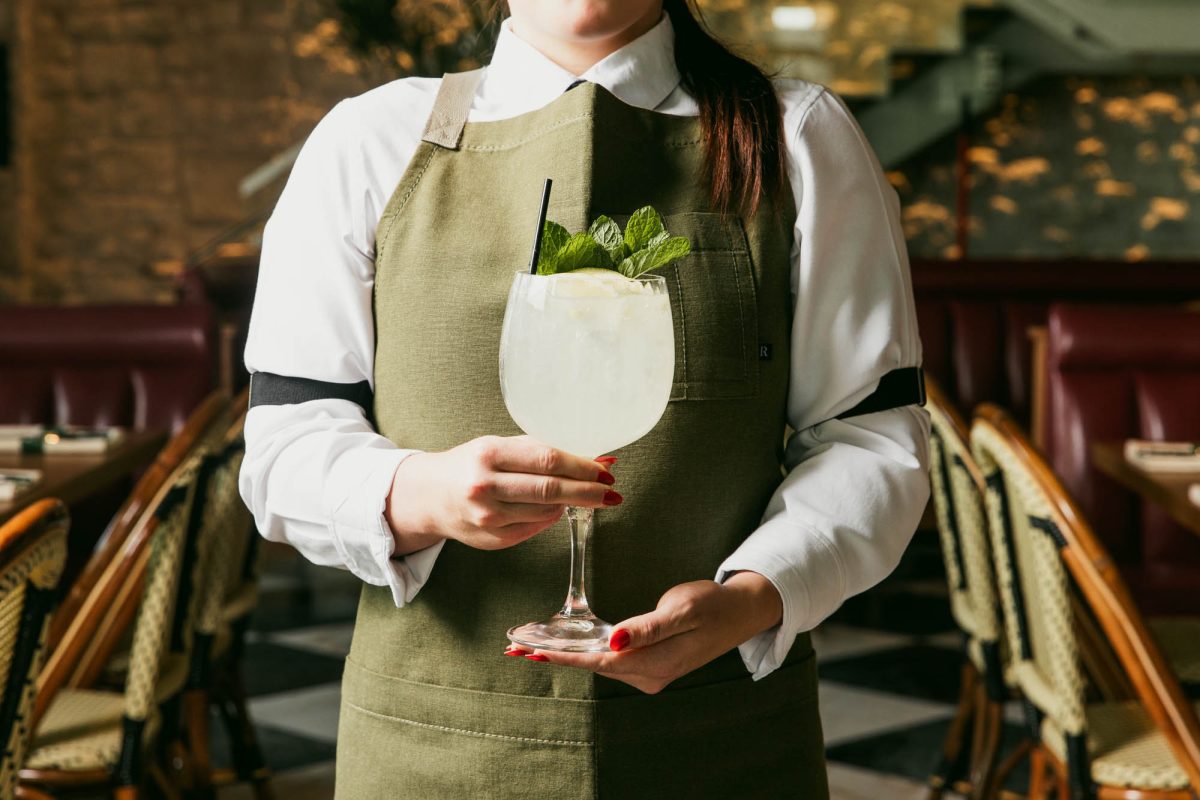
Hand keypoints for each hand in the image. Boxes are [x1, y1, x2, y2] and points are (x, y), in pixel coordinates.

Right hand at [386, 435, 619, 553]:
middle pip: (551, 490)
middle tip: (612, 491)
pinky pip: (535, 528)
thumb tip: (595, 459)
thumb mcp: (500, 447)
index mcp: (489, 454)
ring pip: (546, 512)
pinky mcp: (493, 540)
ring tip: (585, 495)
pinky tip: (554, 508)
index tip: (605, 469)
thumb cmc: (472, 464)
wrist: (430, 496)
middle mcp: (486, 487)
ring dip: (571, 504)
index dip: (582, 467)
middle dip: (588, 491)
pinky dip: (550, 517)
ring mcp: (488, 517)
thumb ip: (542, 451)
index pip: (548, 461)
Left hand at [505, 572, 782, 693]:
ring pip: (598, 664)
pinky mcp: (649, 664)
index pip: (598, 662)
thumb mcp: (681, 609)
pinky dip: (585, 651)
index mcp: (654, 664)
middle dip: (555, 655)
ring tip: (530, 645)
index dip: (563, 655)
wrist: (739, 612)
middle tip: (516, 647)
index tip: (531, 650)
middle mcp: (648, 676)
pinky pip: (610, 660)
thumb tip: (614, 643)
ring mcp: (649, 673)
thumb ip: (647, 628)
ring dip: (566, 654)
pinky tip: (566, 644)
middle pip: (592, 666)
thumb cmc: (712, 606)